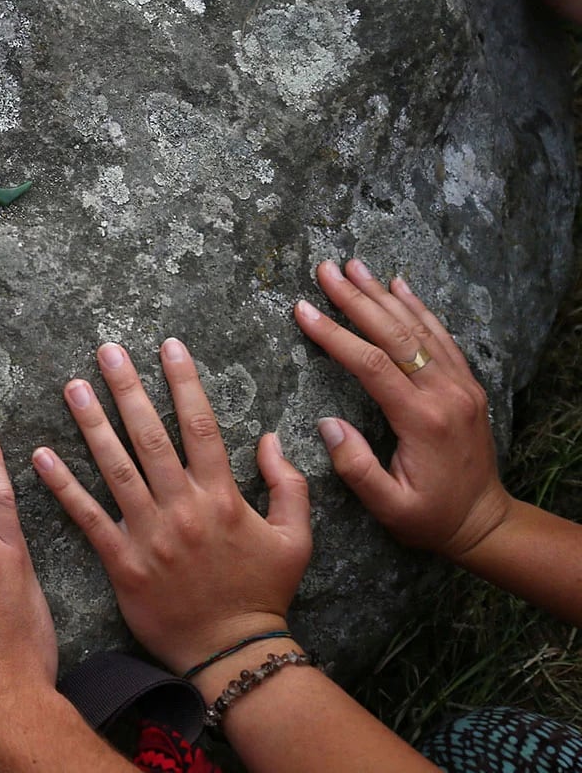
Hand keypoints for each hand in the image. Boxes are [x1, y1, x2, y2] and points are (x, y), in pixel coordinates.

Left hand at [33, 339, 310, 674]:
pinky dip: (64, 486)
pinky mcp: (122, 563)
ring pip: (116, 468)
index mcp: (222, 498)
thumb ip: (287, 485)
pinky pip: (88, 517)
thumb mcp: (294, 538)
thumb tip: (271, 438)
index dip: (184, 382)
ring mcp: (150, 535)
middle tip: (106, 350)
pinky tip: (41, 455)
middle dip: (128, 389)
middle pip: (151, 437)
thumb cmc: (264, 595)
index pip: (202, 426)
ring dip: (92, 425)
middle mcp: (183, 509)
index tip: (168, 346)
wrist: (233, 654)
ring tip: (73, 387)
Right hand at [295, 259, 512, 560]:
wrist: (485, 521)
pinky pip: (442, 338)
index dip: (334, 335)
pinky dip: (419, 308)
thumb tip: (327, 424)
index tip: (303, 311)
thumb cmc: (430, 516)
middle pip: (395, 335)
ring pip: (419, 329)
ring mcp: (461, 386)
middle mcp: (445, 395)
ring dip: (383, 295)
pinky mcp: (467, 386)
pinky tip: (400, 286)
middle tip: (325, 270)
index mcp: (422, 420)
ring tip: (354, 266)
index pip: (371, 364)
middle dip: (356, 299)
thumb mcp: (388, 507)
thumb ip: (356, 467)